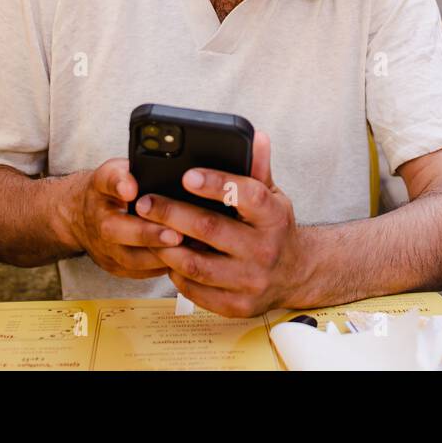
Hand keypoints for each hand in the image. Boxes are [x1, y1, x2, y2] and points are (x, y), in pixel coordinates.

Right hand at [68, 159, 183, 278]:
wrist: (82, 217)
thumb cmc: (111, 190)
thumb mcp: (119, 169)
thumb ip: (132, 170)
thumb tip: (154, 174)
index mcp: (100, 189)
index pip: (108, 181)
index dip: (120, 184)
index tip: (131, 189)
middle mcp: (99, 221)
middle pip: (117, 230)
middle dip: (148, 234)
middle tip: (176, 235)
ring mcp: (105, 249)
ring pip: (131, 259)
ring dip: (160, 256)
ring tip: (188, 250)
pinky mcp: (116, 267)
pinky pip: (140, 272)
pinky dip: (163, 267)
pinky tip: (185, 259)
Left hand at [135, 131, 307, 317]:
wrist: (296, 275)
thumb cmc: (274, 228)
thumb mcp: (273, 196)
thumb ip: (257, 168)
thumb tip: (256, 136)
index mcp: (274, 217)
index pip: (247, 195)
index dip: (215, 184)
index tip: (186, 175)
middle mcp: (265, 250)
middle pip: (210, 229)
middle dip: (172, 213)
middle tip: (145, 202)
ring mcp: (251, 281)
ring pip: (197, 264)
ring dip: (166, 246)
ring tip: (147, 230)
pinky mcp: (237, 306)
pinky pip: (196, 290)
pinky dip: (176, 273)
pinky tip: (166, 256)